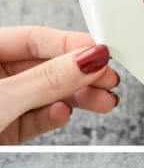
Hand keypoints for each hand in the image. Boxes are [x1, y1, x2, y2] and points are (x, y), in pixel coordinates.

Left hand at [0, 26, 119, 143]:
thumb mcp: (4, 96)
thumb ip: (46, 80)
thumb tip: (87, 61)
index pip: (34, 39)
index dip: (71, 44)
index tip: (102, 52)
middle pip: (45, 68)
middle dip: (81, 75)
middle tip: (108, 79)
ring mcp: (2, 102)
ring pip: (46, 95)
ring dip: (76, 99)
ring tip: (103, 101)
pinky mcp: (5, 128)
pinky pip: (36, 118)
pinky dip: (54, 117)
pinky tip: (66, 114)